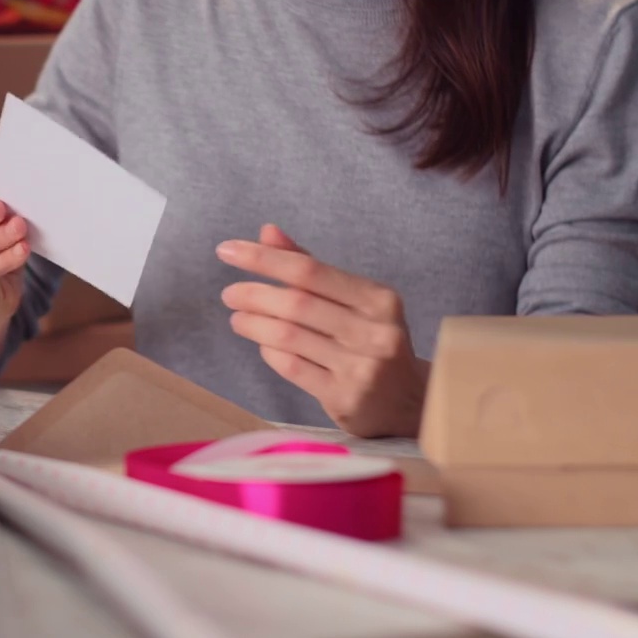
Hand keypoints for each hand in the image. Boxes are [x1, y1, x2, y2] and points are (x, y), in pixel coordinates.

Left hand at [217, 225, 428, 437]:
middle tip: (229, 294)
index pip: (310, 270)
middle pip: (297, 304)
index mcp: (379, 299)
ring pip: (290, 337)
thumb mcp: (355, 302)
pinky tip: (262, 345)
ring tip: (237, 318)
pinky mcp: (344, 398)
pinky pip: (292, 367)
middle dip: (254, 295)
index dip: (264, 258)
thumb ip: (311, 268)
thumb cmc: (372, 342)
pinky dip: (269, 352)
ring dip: (254, 324)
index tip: (227, 251)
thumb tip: (267, 233)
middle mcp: (374, 331)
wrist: (409, 404)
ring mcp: (361, 367)